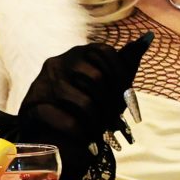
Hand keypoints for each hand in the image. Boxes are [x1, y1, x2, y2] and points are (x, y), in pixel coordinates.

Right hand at [12, 33, 148, 154]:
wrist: (54, 138)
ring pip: (82, 101)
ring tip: (103, 134)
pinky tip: (88, 142)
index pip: (105, 53)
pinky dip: (81, 133)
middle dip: (111, 104)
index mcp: (77, 54)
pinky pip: (63, 118)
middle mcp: (57, 63)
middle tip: (116, 123)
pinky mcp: (31, 106)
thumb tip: (148, 37)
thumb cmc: (88, 107)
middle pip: (95, 78)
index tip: (128, 99)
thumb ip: (126, 62)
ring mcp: (41, 83)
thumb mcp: (111, 85)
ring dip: (98, 123)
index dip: (121, 76)